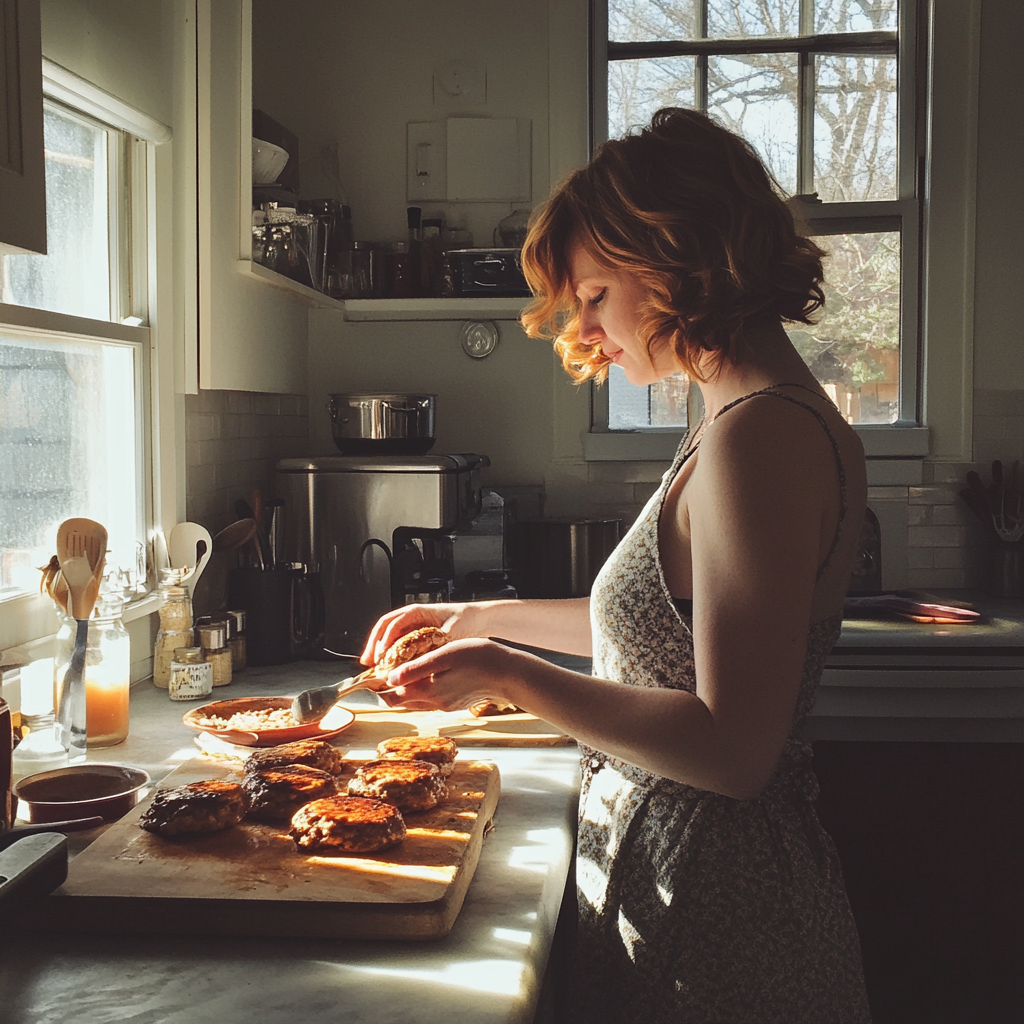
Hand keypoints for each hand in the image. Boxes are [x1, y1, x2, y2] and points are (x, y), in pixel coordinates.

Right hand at [359, 602, 465, 667]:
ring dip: (378, 648)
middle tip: (368, 662)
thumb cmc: (465, 620)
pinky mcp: (416, 634)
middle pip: (384, 627)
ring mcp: (412, 624)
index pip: (393, 624)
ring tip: (372, 665)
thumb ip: (435, 645)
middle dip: (373, 644)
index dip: (384, 640)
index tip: (381, 655)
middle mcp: (411, 616)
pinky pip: (397, 642)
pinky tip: (388, 665)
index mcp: (416, 612)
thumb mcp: (450, 633)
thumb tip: (422, 660)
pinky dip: (390, 652)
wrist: (478, 619)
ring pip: (387, 634)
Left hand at [375, 637, 531, 712]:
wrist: (509, 673)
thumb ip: (415, 668)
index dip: (378, 685)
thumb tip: (389, 678)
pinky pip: (430, 699)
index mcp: (428, 692)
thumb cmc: (480, 659)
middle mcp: (434, 703)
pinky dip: (422, 689)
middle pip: (401, 701)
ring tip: (404, 669)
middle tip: (386, 669)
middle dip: (390, 688)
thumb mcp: (443, 656)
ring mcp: (445, 705)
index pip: (391, 697)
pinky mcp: (455, 703)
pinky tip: (427, 674)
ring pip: (415, 700)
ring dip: (406, 688)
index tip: (374, 672)